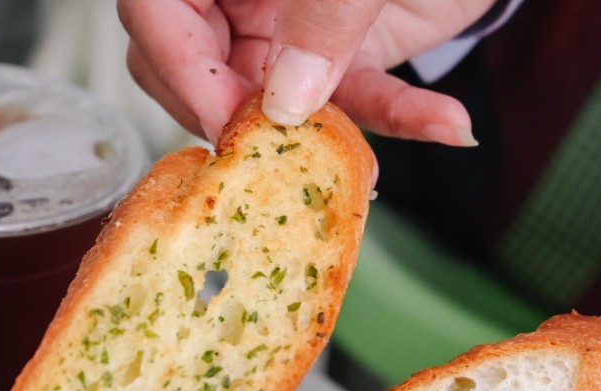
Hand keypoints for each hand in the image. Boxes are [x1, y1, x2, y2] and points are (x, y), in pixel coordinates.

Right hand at [117, 0, 493, 143]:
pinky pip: (356, 101)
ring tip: (363, 165)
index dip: (177, 66)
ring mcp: (287, 28)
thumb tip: (286, 101)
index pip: (152, 8)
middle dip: (232, 116)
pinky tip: (448, 122)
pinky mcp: (343, 58)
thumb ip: (322, 16)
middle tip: (275, 151)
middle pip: (191, 67)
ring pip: (270, 103)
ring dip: (322, 137)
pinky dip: (399, 116)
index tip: (226, 118)